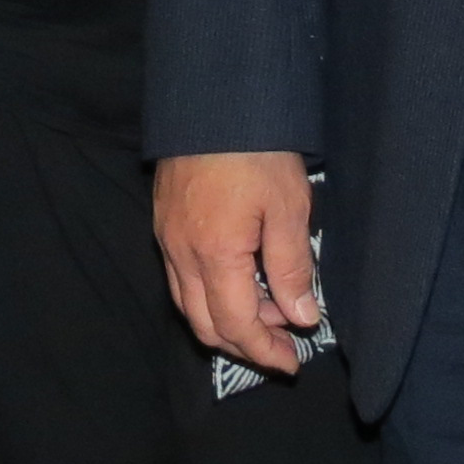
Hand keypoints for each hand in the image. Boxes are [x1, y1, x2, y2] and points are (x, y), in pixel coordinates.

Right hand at [154, 150, 320, 376]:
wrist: (212, 100)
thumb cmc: (257, 151)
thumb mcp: (289, 208)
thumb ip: (292, 267)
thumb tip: (300, 318)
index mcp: (215, 255)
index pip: (235, 325)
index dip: (263, 351)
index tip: (291, 363)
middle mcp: (181, 254)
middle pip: (204, 324)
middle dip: (242, 345)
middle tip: (281, 346)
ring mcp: (166, 238)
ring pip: (187, 304)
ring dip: (224, 322)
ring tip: (266, 314)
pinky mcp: (163, 222)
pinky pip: (180, 278)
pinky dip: (208, 295)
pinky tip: (237, 281)